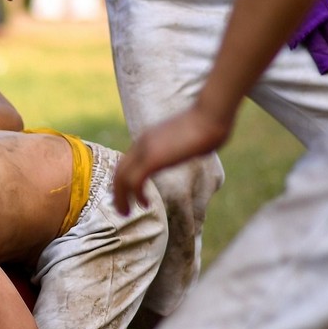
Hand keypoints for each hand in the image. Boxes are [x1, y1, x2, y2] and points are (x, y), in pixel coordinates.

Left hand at [113, 107, 231, 213]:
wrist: (210, 116)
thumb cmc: (206, 125)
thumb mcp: (185, 138)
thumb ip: (179, 147)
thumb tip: (189, 153)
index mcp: (148, 138)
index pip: (126, 161)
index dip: (122, 180)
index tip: (126, 195)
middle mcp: (142, 143)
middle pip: (119, 170)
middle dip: (117, 192)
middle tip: (121, 209)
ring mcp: (146, 150)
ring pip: (121, 178)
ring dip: (121, 198)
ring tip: (126, 213)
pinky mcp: (154, 159)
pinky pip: (135, 181)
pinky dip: (136, 195)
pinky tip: (145, 204)